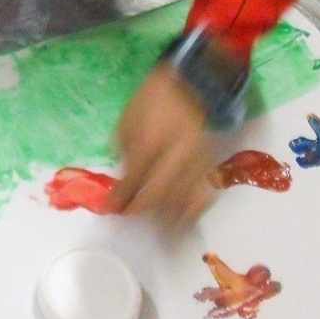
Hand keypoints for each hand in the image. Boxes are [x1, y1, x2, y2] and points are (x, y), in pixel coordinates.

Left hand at [109, 65, 214, 225]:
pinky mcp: (207, 163)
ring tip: (156, 233)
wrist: (186, 85)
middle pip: (159, 192)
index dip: (122, 196)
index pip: (134, 177)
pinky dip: (192, 210)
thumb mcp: (126, 121)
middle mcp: (175, 153)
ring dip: (167, 218)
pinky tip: (183, 222)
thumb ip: (124, 153)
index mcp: (150, 139)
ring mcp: (194, 159)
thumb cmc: (149, 102)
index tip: (112, 208)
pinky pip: (201, 193)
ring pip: (182, 197)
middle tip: (130, 219)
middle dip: (143, 210)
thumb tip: (123, 183)